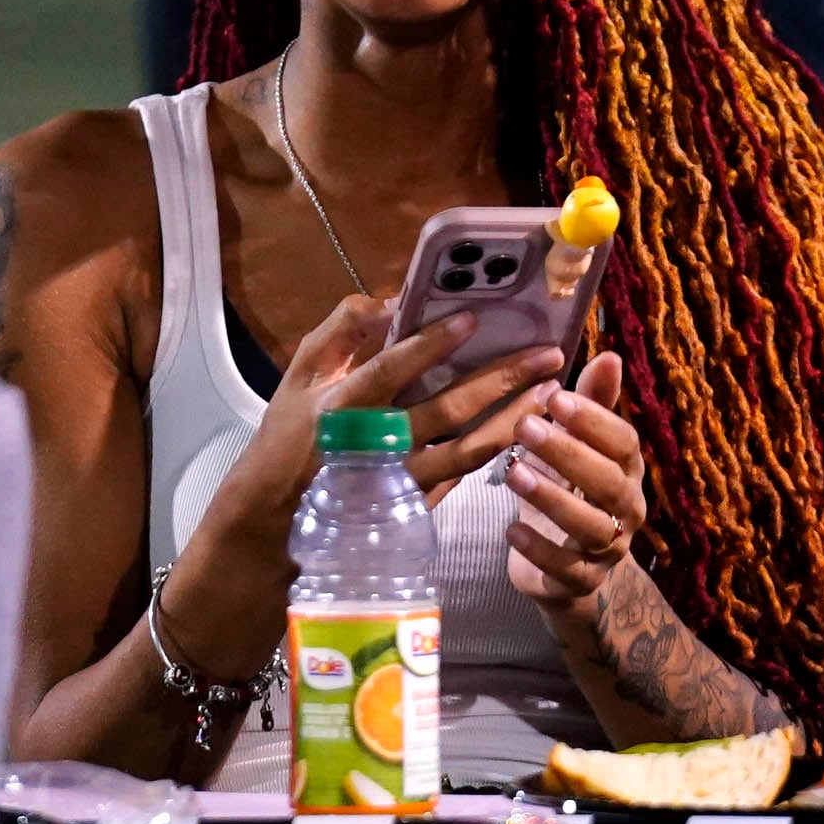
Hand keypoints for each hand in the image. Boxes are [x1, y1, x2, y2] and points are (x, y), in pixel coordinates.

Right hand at [214, 296, 565, 549]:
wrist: (273, 523)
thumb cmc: (288, 440)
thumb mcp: (299, 378)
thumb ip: (339, 332)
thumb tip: (384, 300)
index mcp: (344, 406)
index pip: (394, 368)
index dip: (433, 343)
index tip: (474, 317)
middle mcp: (377, 444)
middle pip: (448, 408)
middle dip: (502, 378)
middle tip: (547, 353)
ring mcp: (400, 480)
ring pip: (468, 449)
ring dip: (514, 419)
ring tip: (549, 391)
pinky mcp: (415, 505)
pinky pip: (463, 476)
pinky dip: (497, 452)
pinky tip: (524, 429)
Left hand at [503, 353, 647, 608]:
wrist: (569, 571)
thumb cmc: (571, 492)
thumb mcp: (578, 447)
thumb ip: (593, 405)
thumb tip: (611, 355)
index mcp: (626, 470)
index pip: (623, 443)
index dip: (595, 421)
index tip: (557, 396)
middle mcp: (626, 509)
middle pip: (609, 483)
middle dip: (569, 454)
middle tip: (526, 428)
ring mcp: (608, 549)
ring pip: (590, 526)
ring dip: (552, 499)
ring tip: (514, 473)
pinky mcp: (582, 582)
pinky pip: (568, 570)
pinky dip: (540, 550)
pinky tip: (511, 529)